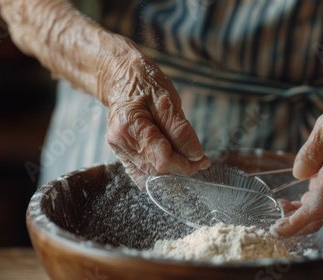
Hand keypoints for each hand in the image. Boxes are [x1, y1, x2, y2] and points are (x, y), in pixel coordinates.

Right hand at [102, 37, 209, 183]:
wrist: (121, 76)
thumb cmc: (144, 83)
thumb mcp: (167, 100)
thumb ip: (180, 130)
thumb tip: (196, 155)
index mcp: (129, 127)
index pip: (162, 159)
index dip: (186, 164)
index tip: (203, 160)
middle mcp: (120, 143)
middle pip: (157, 169)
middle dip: (182, 168)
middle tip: (201, 160)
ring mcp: (119, 149)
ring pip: (152, 173)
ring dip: (173, 170)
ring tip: (190, 159)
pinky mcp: (122, 153)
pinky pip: (142, 173)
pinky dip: (160, 173)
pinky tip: (174, 165)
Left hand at [272, 77, 322, 236]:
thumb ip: (311, 152)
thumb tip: (299, 174)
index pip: (315, 209)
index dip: (295, 224)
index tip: (277, 230)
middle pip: (318, 215)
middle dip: (295, 222)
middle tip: (273, 222)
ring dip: (301, 212)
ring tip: (279, 207)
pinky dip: (312, 202)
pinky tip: (297, 199)